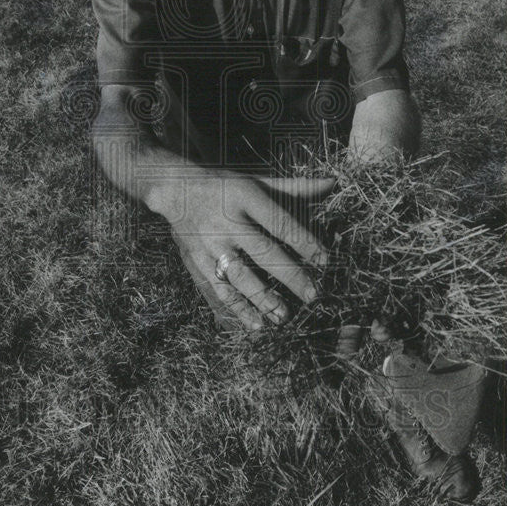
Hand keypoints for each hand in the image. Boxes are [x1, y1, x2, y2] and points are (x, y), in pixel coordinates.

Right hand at [160, 170, 334, 330]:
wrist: (173, 188)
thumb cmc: (224, 185)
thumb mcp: (256, 180)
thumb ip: (293, 187)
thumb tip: (332, 184)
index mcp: (245, 197)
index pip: (279, 221)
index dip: (303, 241)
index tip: (325, 260)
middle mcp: (226, 222)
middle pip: (261, 251)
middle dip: (288, 275)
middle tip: (312, 296)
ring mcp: (208, 244)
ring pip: (237, 276)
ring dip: (261, 298)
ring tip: (284, 318)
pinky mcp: (195, 262)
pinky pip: (216, 290)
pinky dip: (234, 309)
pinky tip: (253, 325)